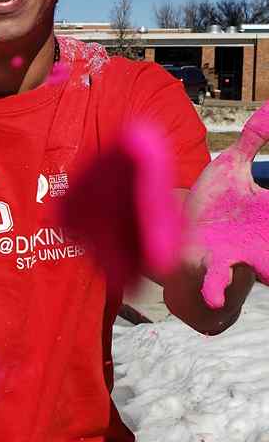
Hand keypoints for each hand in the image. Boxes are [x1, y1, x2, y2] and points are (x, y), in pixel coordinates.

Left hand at [188, 101, 268, 308]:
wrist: (181, 232)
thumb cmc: (214, 201)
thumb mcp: (232, 166)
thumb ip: (253, 141)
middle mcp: (262, 240)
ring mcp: (236, 255)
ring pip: (259, 271)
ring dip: (264, 275)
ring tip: (264, 279)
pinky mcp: (207, 265)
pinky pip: (215, 282)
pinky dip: (217, 291)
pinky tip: (214, 300)